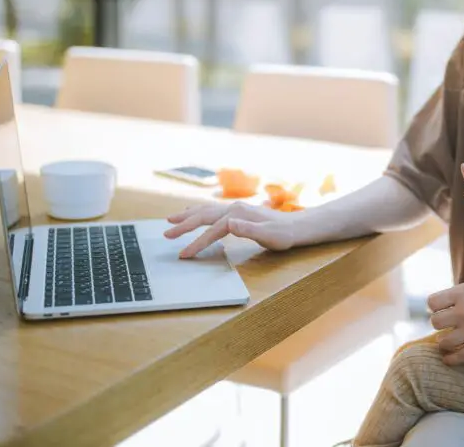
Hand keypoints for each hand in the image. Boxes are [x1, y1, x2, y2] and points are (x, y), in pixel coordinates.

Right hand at [164, 201, 297, 256]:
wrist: (296, 226)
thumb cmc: (283, 235)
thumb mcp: (269, 236)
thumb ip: (248, 229)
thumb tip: (229, 223)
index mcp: (238, 214)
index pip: (212, 230)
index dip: (197, 242)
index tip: (183, 254)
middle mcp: (234, 208)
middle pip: (203, 216)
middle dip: (183, 225)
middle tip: (166, 235)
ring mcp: (234, 208)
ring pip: (205, 210)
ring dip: (187, 216)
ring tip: (170, 220)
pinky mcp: (236, 211)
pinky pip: (212, 210)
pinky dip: (198, 212)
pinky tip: (192, 213)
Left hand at [426, 277, 463, 364]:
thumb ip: (463, 293)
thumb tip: (447, 303)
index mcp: (462, 292)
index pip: (432, 302)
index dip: (436, 305)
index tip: (442, 307)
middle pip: (435, 322)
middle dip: (440, 322)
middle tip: (447, 323)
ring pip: (443, 342)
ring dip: (444, 341)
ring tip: (448, 339)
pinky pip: (460, 357)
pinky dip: (451, 359)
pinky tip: (449, 358)